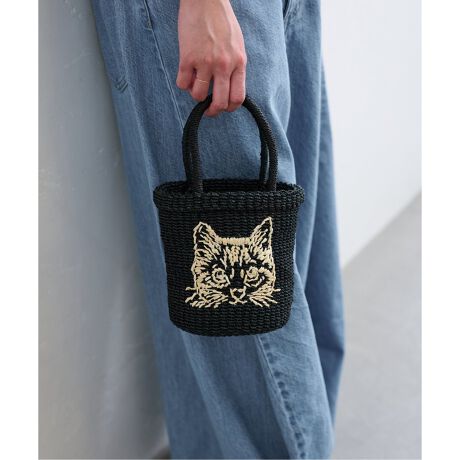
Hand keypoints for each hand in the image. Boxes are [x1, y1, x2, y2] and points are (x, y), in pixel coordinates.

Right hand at [176, 0, 246, 115]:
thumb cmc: (222, 20)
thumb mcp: (237, 45)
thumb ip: (235, 66)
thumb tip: (229, 87)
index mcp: (239, 62)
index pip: (238, 97)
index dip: (230, 108)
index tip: (224, 108)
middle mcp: (224, 65)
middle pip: (220, 102)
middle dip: (213, 111)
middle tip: (207, 110)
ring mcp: (205, 62)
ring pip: (198, 95)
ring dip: (195, 95)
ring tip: (195, 86)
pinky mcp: (187, 58)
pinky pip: (183, 84)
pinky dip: (183, 84)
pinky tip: (185, 75)